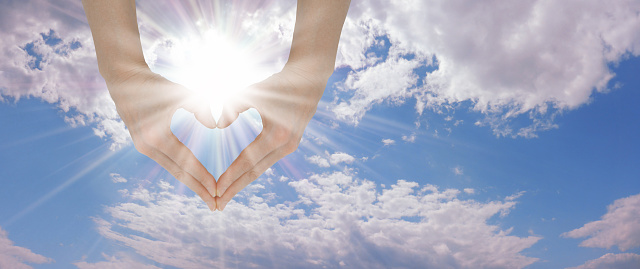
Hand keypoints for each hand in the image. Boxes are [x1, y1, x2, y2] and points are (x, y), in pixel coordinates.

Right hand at [106, 67, 217, 210]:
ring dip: (190, 183)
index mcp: (158, 136)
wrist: (125, 80)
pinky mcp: (142, 145)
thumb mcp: (182, 94)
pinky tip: (192, 180)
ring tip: (207, 196)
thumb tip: (215, 127)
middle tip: (216, 205)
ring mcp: (143, 147)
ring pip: (172, 170)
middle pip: (179, 174)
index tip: (218, 190)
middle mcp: (148, 146)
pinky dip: (180, 172)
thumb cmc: (157, 85)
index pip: (187, 163)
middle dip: (199, 190)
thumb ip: (201, 110)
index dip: (203, 177)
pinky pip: (166, 163)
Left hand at [215, 64, 326, 209]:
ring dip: (243, 182)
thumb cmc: (277, 85)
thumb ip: (233, 108)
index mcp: (276, 134)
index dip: (230, 176)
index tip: (215, 189)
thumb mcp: (252, 93)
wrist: (308, 81)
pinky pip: (267, 162)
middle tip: (217, 205)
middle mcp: (285, 145)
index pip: (247, 161)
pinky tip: (241, 179)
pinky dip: (252, 172)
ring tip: (226, 195)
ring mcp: (290, 146)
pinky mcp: (290, 144)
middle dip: (235, 189)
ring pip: (261, 169)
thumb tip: (217, 125)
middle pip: (255, 172)